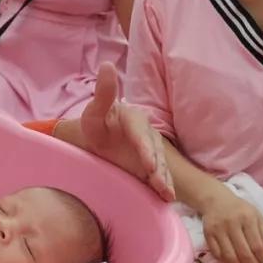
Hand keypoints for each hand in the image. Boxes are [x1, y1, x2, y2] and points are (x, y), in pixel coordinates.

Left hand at [74, 62, 174, 201]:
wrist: (96, 142)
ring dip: (164, 179)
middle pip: (155, 152)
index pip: (142, 134)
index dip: (146, 149)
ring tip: (166, 193)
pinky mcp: (150, 168)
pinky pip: (159, 177)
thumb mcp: (94, 111)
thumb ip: (103, 92)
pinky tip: (168, 197)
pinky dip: (164, 187)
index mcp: (135, 119)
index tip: (149, 163)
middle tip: (159, 182)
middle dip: (158, 168)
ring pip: (160, 166)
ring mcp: (151, 152)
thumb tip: (107, 65)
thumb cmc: (95, 125)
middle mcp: (147, 135)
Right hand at [199, 187, 262, 262]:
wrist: (217, 201)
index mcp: (247, 217)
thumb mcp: (257, 217)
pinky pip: (218, 255)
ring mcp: (218, 229)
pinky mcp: (208, 234)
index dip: (262, 259)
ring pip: (230, 257)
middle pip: (244, 253)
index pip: (257, 245)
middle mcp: (231, 223)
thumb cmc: (241, 210)